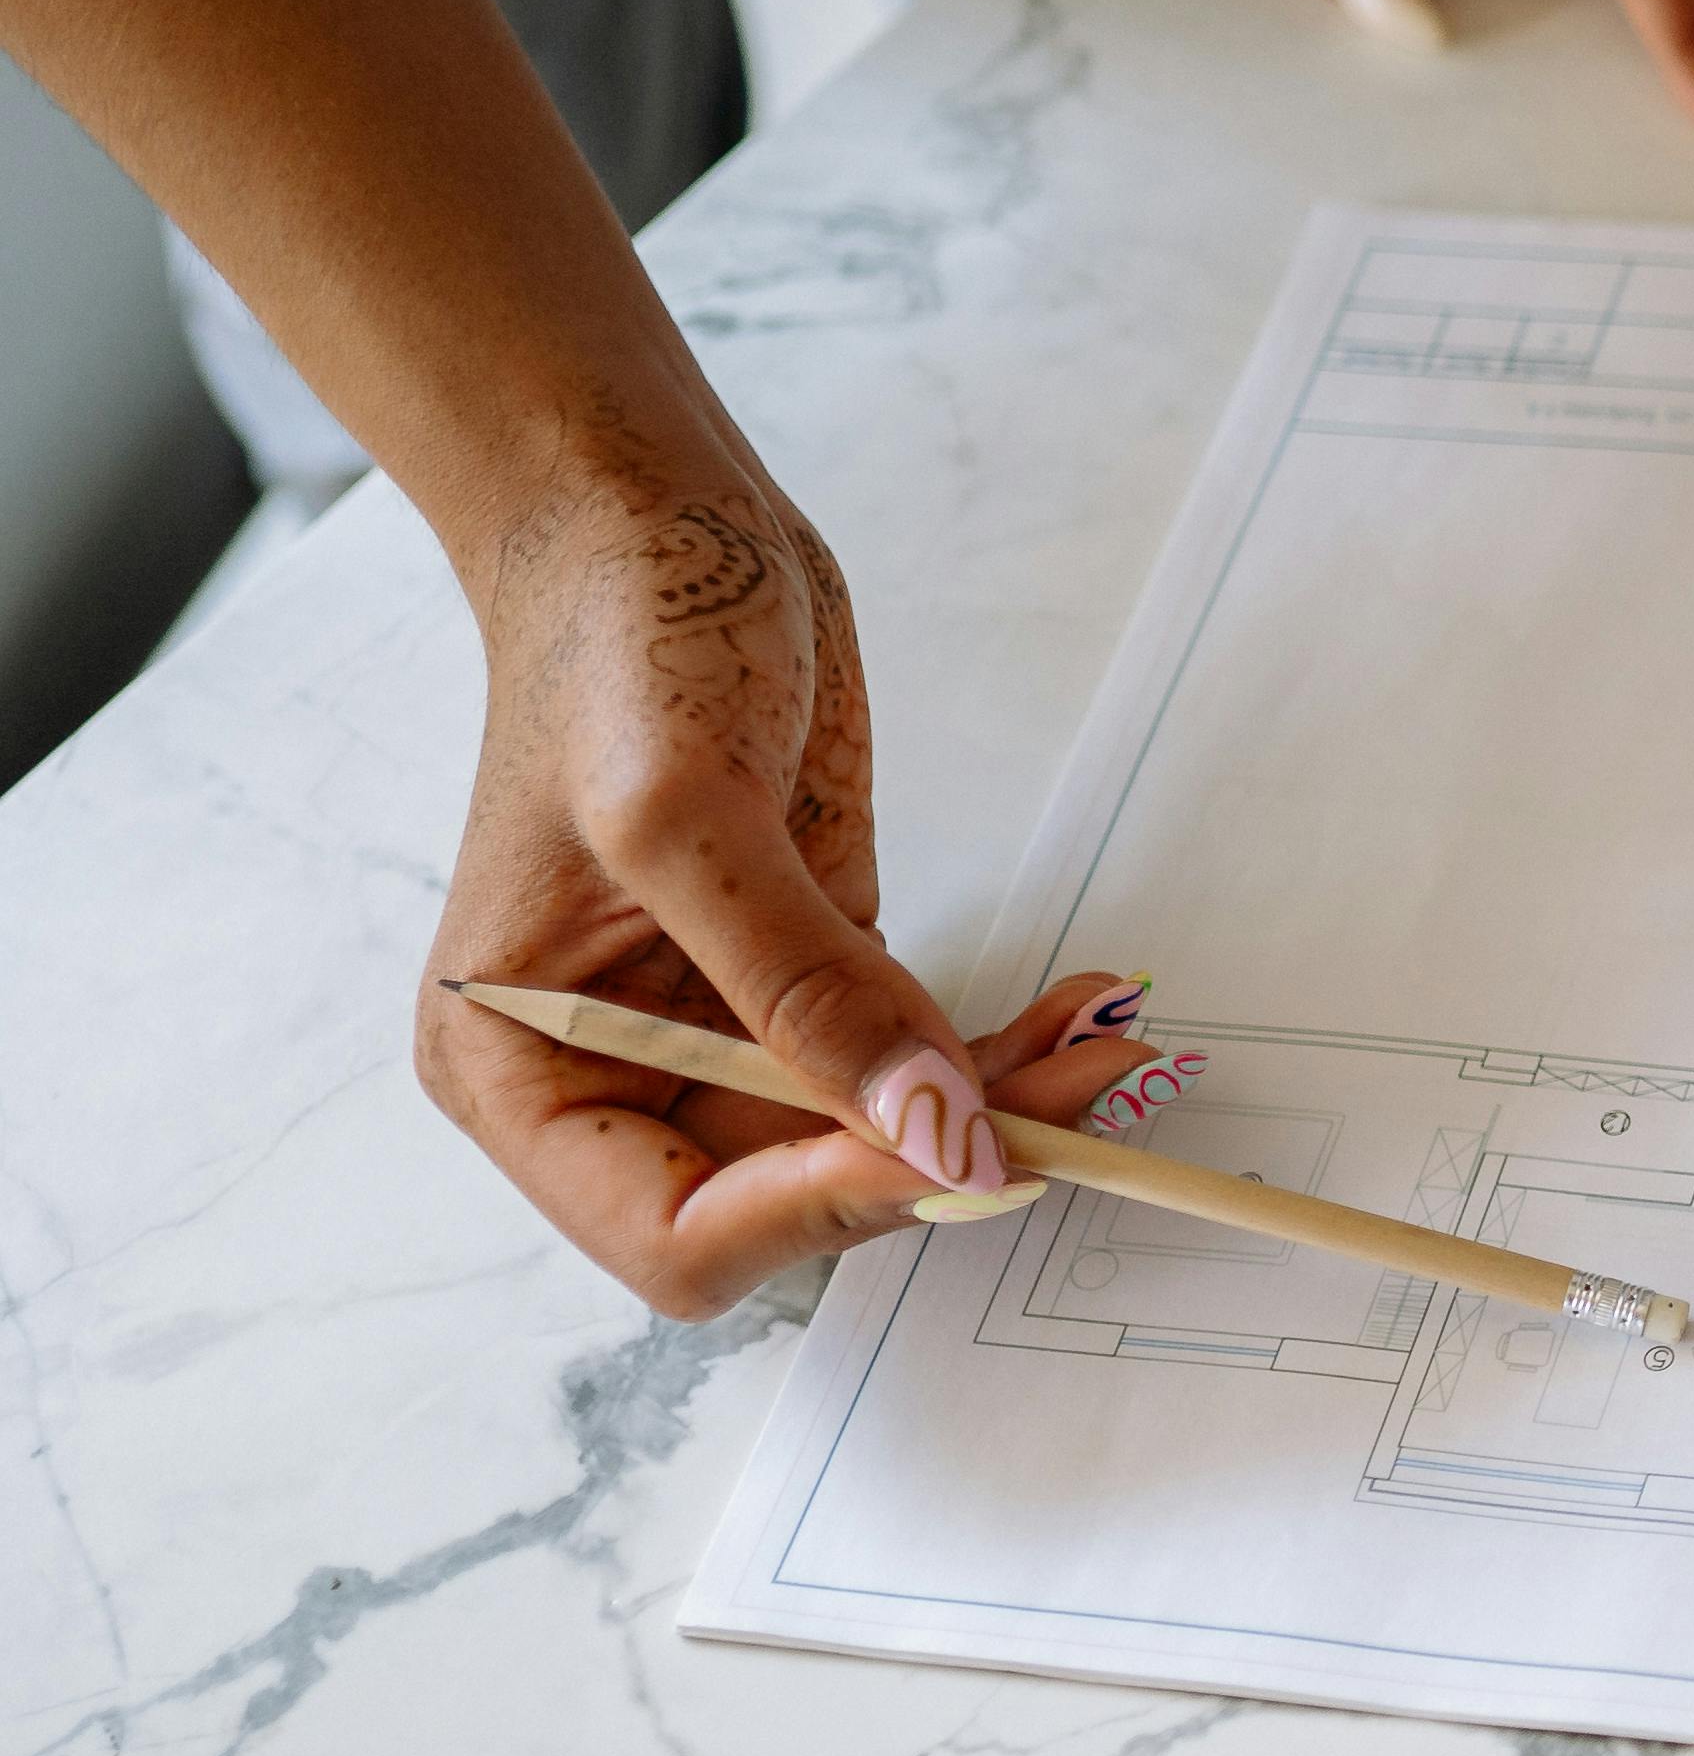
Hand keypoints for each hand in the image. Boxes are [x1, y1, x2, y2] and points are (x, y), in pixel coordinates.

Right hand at [416, 429, 1152, 1316]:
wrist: (655, 523)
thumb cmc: (618, 642)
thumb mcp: (691, 815)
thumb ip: (807, 990)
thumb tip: (933, 1134)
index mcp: (520, 1068)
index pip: (678, 1232)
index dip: (822, 1210)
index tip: (955, 1148)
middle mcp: (612, 1073)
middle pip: (796, 1201)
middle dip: (936, 1163)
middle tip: (1083, 1106)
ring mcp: (718, 1028)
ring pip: (876, 1139)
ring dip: (999, 1114)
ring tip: (1110, 1054)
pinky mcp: (810, 974)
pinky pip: (910, 1061)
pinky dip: (998, 1056)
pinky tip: (1078, 1013)